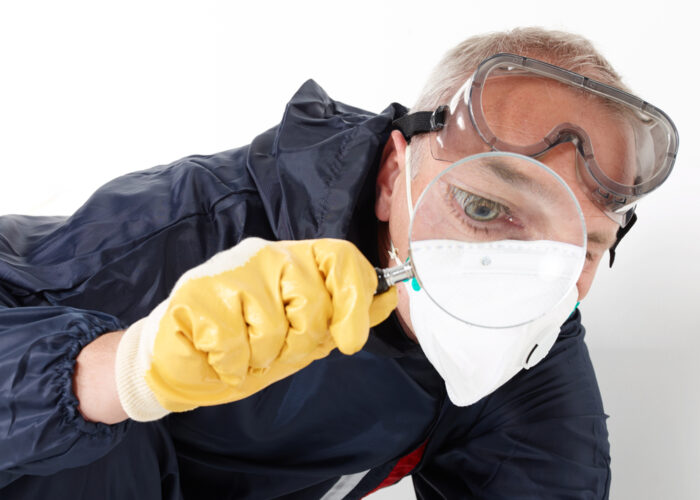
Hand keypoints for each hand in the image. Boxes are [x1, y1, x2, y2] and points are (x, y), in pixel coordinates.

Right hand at [115, 238, 396, 420]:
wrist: (181, 358)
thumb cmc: (245, 344)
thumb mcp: (301, 334)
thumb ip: (340, 316)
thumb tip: (389, 298)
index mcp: (295, 261)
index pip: (340, 256)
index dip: (356, 297)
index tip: (350, 340)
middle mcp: (265, 255)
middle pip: (312, 298)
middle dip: (299, 342)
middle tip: (273, 349)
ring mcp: (229, 270)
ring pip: (272, 326)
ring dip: (260, 357)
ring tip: (242, 352)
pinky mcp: (196, 294)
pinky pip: (235, 343)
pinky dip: (231, 365)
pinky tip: (219, 358)